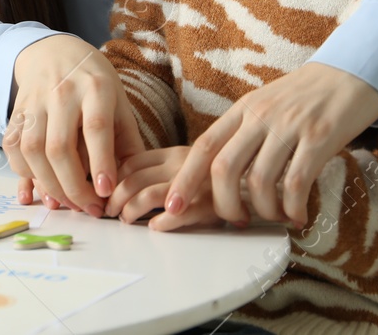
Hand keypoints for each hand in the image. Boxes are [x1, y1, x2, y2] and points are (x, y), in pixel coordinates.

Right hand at [2, 34, 144, 217]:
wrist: (54, 53)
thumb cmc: (94, 83)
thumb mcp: (119, 102)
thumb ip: (126, 141)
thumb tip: (131, 185)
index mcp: (96, 87)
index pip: (95, 127)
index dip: (100, 162)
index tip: (105, 192)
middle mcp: (62, 92)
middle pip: (59, 146)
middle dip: (73, 187)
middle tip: (89, 209)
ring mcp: (35, 101)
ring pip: (32, 150)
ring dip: (48, 184)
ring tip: (67, 203)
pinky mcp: (16, 111)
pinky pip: (12, 147)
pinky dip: (23, 173)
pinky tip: (41, 185)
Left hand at [107, 146, 222, 228]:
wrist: (269, 177)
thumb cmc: (228, 174)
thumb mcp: (196, 159)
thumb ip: (169, 164)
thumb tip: (131, 180)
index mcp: (177, 152)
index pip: (133, 161)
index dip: (114, 177)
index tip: (108, 190)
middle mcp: (182, 164)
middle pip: (132, 179)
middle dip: (114, 198)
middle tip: (109, 212)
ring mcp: (194, 184)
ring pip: (145, 196)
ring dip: (129, 211)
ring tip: (126, 221)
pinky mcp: (208, 205)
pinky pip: (175, 216)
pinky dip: (159, 223)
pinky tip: (156, 227)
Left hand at [155, 61, 377, 230]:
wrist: (349, 74)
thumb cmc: (303, 98)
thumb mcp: (263, 107)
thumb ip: (242, 134)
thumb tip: (218, 176)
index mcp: (242, 110)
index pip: (203, 147)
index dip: (185, 180)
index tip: (173, 206)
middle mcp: (260, 116)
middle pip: (224, 168)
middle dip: (223, 205)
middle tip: (236, 221)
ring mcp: (290, 126)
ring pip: (259, 181)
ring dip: (263, 211)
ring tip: (274, 217)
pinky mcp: (320, 137)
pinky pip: (297, 183)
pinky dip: (293, 208)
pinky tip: (298, 215)